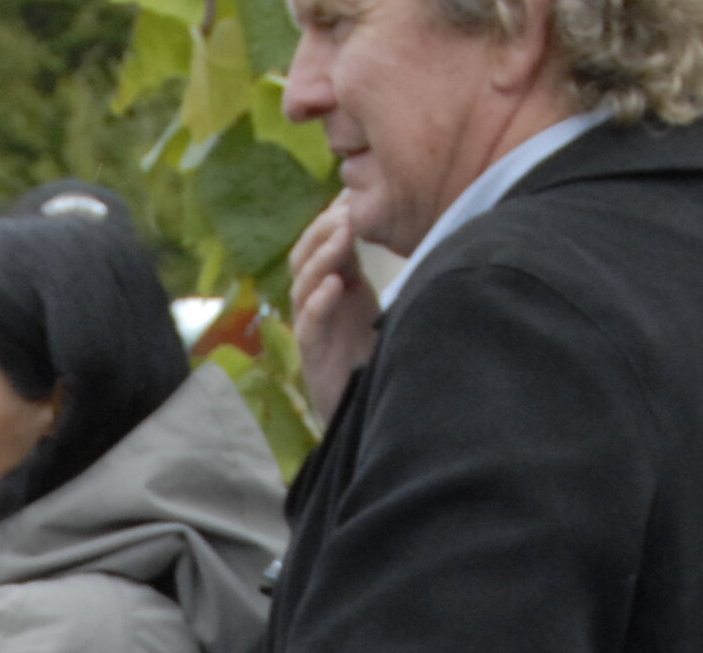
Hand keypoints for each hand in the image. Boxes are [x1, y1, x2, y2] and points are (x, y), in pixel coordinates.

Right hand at [288, 193, 383, 429]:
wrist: (371, 406)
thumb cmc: (376, 355)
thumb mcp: (382, 303)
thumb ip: (380, 272)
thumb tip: (400, 226)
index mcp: (335, 286)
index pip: (322, 245)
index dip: (331, 220)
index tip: (351, 195)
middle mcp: (318, 303)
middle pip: (304, 258)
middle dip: (322, 232)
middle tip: (345, 212)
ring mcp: (313, 328)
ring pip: (302, 285)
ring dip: (322, 258)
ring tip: (341, 237)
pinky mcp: (312, 355)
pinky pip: (308, 324)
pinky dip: (318, 303)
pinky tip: (333, 286)